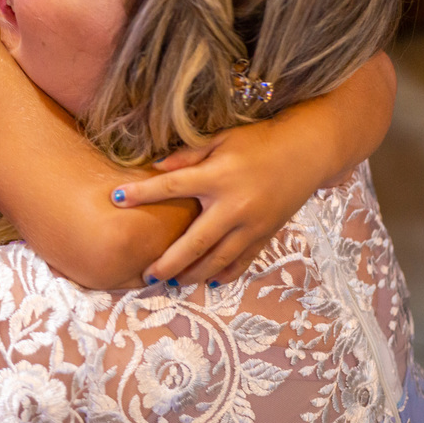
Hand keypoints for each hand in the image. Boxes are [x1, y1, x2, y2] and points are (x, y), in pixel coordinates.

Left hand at [111, 122, 345, 285]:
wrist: (307, 152)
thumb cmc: (260, 141)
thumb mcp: (222, 139)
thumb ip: (189, 155)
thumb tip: (156, 167)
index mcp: (219, 177)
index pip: (172, 186)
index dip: (143, 193)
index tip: (116, 198)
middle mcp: (234, 206)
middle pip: (195, 241)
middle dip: (168, 261)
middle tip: (146, 274)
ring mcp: (252, 225)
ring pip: (218, 259)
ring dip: (193, 274)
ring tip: (172, 283)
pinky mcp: (266, 235)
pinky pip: (242, 261)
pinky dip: (225, 274)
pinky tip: (209, 282)